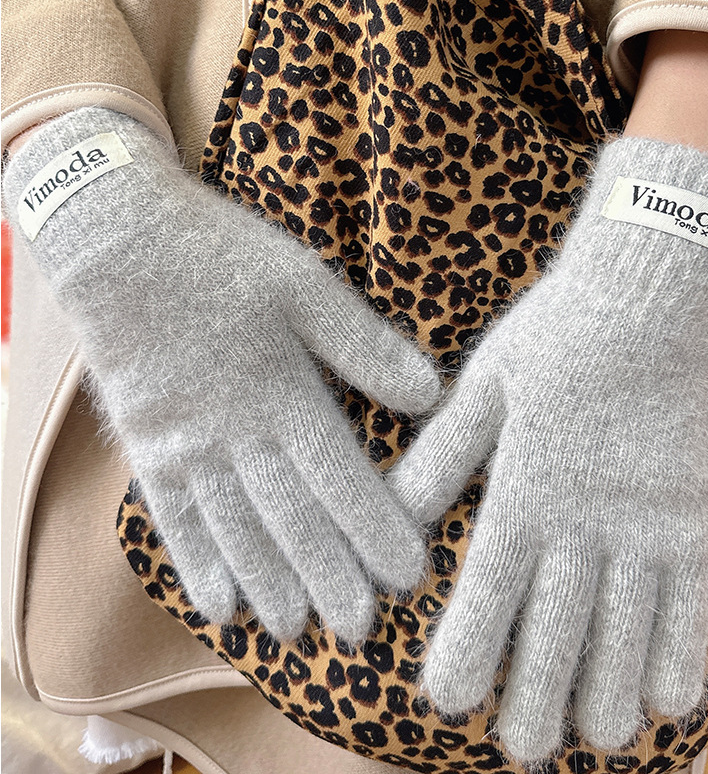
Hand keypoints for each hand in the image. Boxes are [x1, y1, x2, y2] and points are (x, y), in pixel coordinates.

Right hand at [3, 107, 441, 643]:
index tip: (410, 574)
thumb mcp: (304, 282)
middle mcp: (232, 430)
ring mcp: (183, 443)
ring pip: (235, 529)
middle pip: (290, 518)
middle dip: (329, 576)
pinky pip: (172, 517)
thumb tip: (431, 394)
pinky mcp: (146, 445)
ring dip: (269, 583)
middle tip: (362, 631)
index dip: (376, 529)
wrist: (114, 237)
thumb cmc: (218, 255)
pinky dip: (196, 564)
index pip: (339, 477)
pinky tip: (218, 604)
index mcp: (280, 389)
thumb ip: (365, 345)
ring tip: (297, 632)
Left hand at [388, 137, 707, 760]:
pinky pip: (693, 597)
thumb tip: (393, 513)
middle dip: (537, 694)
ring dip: (607, 690)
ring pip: (627, 627)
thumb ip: (442, 457)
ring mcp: (648, 519)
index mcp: (524, 484)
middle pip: (559, 625)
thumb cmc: (558, 334)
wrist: (654, 292)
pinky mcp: (697, 510)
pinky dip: (681, 651)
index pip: (490, 588)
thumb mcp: (482, 385)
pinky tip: (669, 700)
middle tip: (520, 752)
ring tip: (591, 743)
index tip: (447, 703)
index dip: (469, 649)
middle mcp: (585, 516)